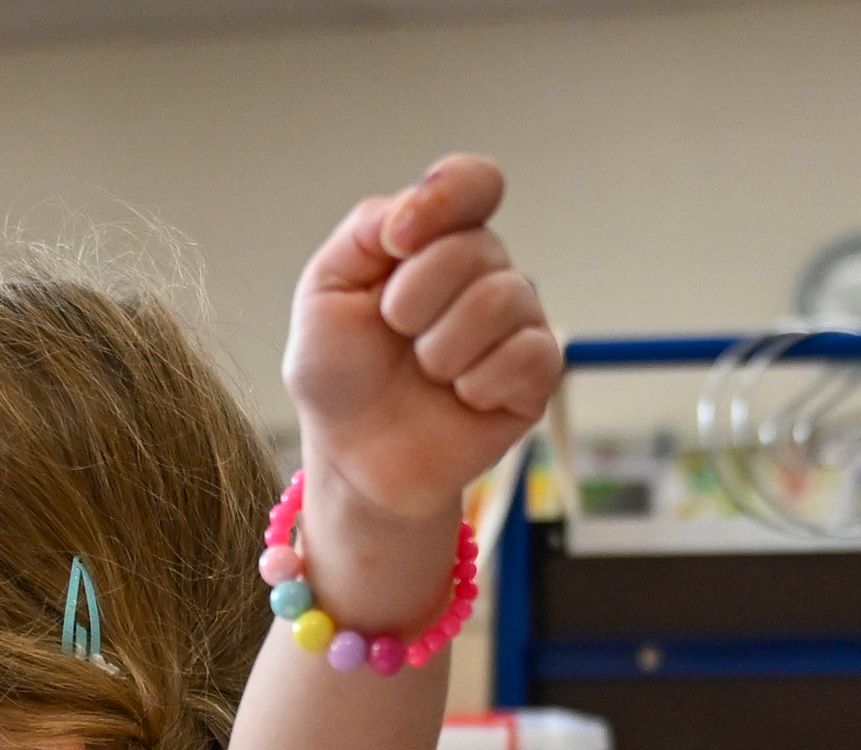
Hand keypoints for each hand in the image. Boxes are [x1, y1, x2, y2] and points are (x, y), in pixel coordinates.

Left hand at [284, 154, 562, 527]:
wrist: (352, 456)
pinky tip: (457, 398)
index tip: (399, 240)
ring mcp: (517, 321)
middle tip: (393, 331)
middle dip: (414, 296)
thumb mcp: (324, 293)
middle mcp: (485, 271)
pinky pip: (527, 354)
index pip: (475, 182)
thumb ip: (363, 233)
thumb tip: (413, 208)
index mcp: (437, 241)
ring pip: (503, 298)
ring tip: (422, 371)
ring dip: (441, 346)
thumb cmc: (339, 373)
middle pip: (477, 246)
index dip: (446, 197)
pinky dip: (475, 382)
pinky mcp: (536, 374)